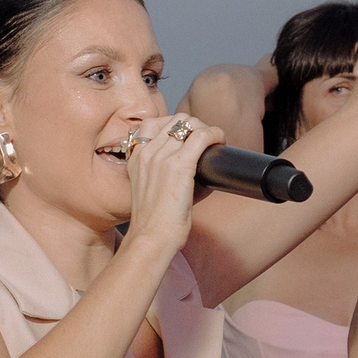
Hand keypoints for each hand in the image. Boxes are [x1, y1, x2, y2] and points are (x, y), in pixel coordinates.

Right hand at [122, 115, 223, 254]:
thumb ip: (166, 175)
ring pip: (188, 123)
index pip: (154, 123)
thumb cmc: (154, 222)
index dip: (175, 126)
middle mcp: (147, 152)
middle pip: (174, 119)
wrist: (151, 237)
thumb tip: (199, 172)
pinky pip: (201, 136)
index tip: (188, 138)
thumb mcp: (151, 191)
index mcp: (136, 157)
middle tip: (206, 141)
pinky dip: (215, 134)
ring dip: (205, 129)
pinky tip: (221, 141)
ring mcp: (161, 156)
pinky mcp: (179, 165)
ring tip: (213, 142)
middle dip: (193, 125)